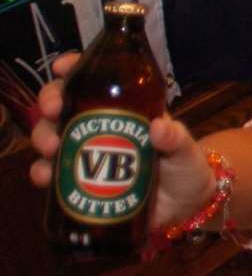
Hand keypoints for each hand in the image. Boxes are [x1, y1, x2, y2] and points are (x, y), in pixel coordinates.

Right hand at [29, 52, 217, 230]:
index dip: (75, 68)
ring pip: (51, 134)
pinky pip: (51, 172)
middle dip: (51, 100)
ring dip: (44, 136)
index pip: (97, 79)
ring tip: (52, 147)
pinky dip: (42, 172)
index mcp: (127, 109)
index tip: (61, 67)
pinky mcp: (78, 182)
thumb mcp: (186, 150)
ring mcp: (85, 154)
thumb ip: (176, 138)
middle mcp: (99, 127)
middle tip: (53, 109)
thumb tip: (158, 127)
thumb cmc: (186, 169)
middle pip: (64, 103)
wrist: (182, 208)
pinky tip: (46, 176)